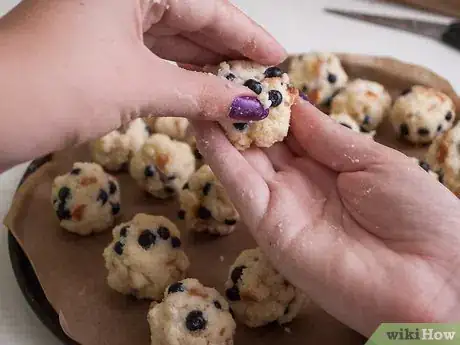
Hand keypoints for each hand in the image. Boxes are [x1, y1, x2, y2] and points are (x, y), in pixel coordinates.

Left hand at [0, 0, 284, 168]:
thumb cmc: (55, 84)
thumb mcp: (140, 86)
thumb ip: (201, 94)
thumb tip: (246, 105)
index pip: (208, 5)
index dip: (247, 35)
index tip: (276, 56)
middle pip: (191, 19)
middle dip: (227, 53)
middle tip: (261, 78)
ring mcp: (105, 18)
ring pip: (170, 39)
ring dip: (204, 67)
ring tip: (238, 90)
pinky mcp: (95, 45)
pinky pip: (149, 56)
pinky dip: (176, 76)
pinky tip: (202, 92)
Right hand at [193, 99, 459, 335]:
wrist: (433, 282)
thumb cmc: (419, 215)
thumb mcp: (374, 161)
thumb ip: (327, 136)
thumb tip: (293, 101)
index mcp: (331, 165)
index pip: (290, 127)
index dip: (271, 101)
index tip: (249, 72)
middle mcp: (301, 184)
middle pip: (262, 142)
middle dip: (240, 110)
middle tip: (215, 77)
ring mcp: (282, 205)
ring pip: (243, 161)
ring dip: (221, 128)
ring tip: (200, 92)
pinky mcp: (268, 227)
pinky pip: (239, 186)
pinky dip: (219, 156)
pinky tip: (203, 125)